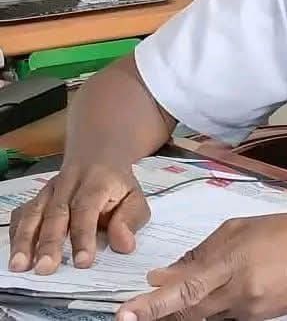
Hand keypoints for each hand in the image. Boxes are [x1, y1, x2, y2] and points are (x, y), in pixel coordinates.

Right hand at [8, 162, 149, 273]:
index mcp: (97, 182)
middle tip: (45, 268)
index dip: (84, 236)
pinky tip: (15, 251)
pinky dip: (16, 232)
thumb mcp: (135, 198)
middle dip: (49, 242)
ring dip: (25, 239)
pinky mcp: (38, 196)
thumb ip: (131, 220)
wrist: (99, 155)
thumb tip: (124, 245)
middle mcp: (70, 183)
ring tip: (20, 265)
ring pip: (34, 212)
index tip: (82, 262)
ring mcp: (50, 189)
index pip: (87, 209)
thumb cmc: (117, 185)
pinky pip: (22, 212)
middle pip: (56, 212)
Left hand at [117, 213, 286, 320]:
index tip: (125, 312)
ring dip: (181, 312)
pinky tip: (204, 297)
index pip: (184, 290)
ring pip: (202, 319)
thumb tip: (166, 272)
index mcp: (233, 264)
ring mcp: (248, 313)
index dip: (153, 305)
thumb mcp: (246, 228)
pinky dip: (206, 310)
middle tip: (132, 310)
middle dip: (158, 313)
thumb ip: (205, 250)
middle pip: (186, 313)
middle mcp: (237, 294)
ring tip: (165, 299)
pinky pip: (222, 318)